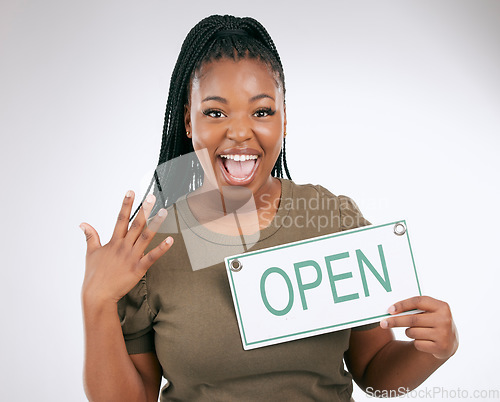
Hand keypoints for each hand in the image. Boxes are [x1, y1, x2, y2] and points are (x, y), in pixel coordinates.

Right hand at [80, 190, 172, 305]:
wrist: (97, 295)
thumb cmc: (94, 275)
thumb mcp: (91, 253)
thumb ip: (91, 236)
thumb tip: (83, 224)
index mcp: (113, 242)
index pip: (121, 218)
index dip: (126, 205)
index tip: (131, 192)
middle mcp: (123, 247)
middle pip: (135, 224)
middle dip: (144, 210)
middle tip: (152, 197)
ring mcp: (131, 257)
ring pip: (145, 237)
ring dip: (155, 224)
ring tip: (163, 212)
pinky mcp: (138, 269)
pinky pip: (152, 257)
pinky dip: (162, 249)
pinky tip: (171, 240)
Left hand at [380, 296, 458, 359]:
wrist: (450, 341)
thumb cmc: (433, 321)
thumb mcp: (430, 311)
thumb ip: (415, 308)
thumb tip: (391, 310)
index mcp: (442, 306)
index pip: (418, 301)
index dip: (402, 305)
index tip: (390, 310)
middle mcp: (444, 320)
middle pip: (412, 319)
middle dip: (395, 321)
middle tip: (383, 323)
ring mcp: (444, 334)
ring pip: (413, 332)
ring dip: (408, 332)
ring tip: (416, 331)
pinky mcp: (441, 347)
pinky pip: (417, 344)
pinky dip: (416, 342)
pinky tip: (424, 340)